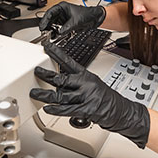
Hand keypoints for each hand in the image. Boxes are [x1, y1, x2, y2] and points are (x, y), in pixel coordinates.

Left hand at [30, 42, 149, 147]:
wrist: (121, 110)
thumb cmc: (106, 98)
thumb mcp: (93, 84)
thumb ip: (75, 83)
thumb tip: (58, 84)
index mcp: (86, 75)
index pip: (69, 61)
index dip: (56, 53)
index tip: (46, 46)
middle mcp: (86, 84)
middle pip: (62, 78)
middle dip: (46, 75)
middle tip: (36, 71)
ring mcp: (86, 96)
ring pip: (61, 95)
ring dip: (45, 95)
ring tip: (35, 93)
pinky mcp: (87, 109)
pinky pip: (67, 109)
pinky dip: (56, 110)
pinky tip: (47, 108)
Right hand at [38, 1, 105, 34]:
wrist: (95, 19)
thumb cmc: (87, 14)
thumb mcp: (76, 21)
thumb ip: (67, 27)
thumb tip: (60, 32)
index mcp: (62, 7)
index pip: (50, 13)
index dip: (45, 20)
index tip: (42, 27)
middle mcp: (61, 13)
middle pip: (50, 20)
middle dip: (47, 27)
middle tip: (45, 33)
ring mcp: (63, 19)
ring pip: (53, 26)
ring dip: (52, 31)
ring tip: (51, 36)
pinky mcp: (65, 25)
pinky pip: (58, 30)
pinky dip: (57, 34)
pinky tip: (57, 36)